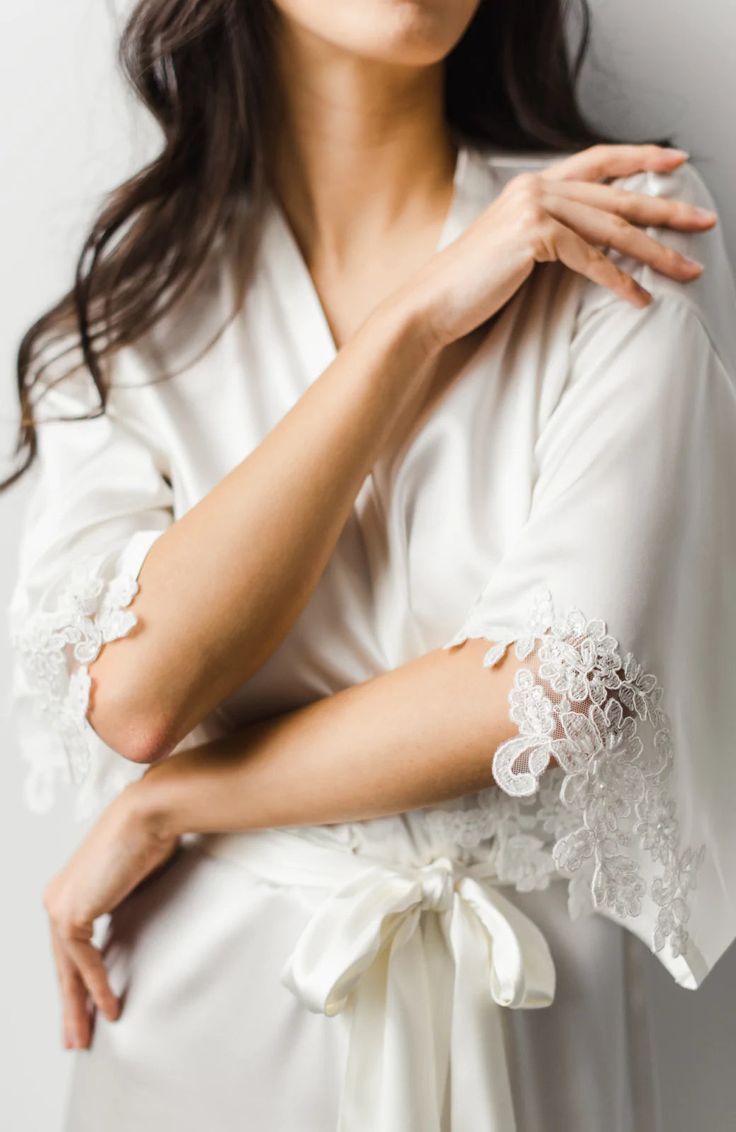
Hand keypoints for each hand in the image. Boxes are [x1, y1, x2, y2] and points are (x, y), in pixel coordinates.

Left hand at [42, 786, 178, 1049]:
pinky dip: (96, 985)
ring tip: (84, 1035)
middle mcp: (58, 898)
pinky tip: (107, 1005)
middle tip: (74, 1035)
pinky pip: (83, 961)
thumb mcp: (133, 881)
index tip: (88, 1004)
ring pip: (66, 968)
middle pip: (61, 963)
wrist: (147, 814)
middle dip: (69, 1003)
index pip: (68, 947)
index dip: (76, 979)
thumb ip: (122, 906)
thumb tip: (128, 929)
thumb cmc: (148, 836)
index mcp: (69, 890)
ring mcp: (60, 905)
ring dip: (77, 1005)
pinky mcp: (71, 912)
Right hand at [403, 143, 718, 350]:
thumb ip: (554, 233)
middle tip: (703, 223)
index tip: (677, 162)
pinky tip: (640, 297)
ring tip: (687, 268)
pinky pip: (590, 258)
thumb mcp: (518, 249)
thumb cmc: (473, 286)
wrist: (430, 304)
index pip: (598, 162)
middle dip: (667, 212)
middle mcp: (535, 187)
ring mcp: (532, 207)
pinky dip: (619, 280)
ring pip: (611, 228)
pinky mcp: (531, 235)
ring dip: (655, 252)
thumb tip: (600, 240)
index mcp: (532, 185)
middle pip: (616, 196)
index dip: (640, 159)